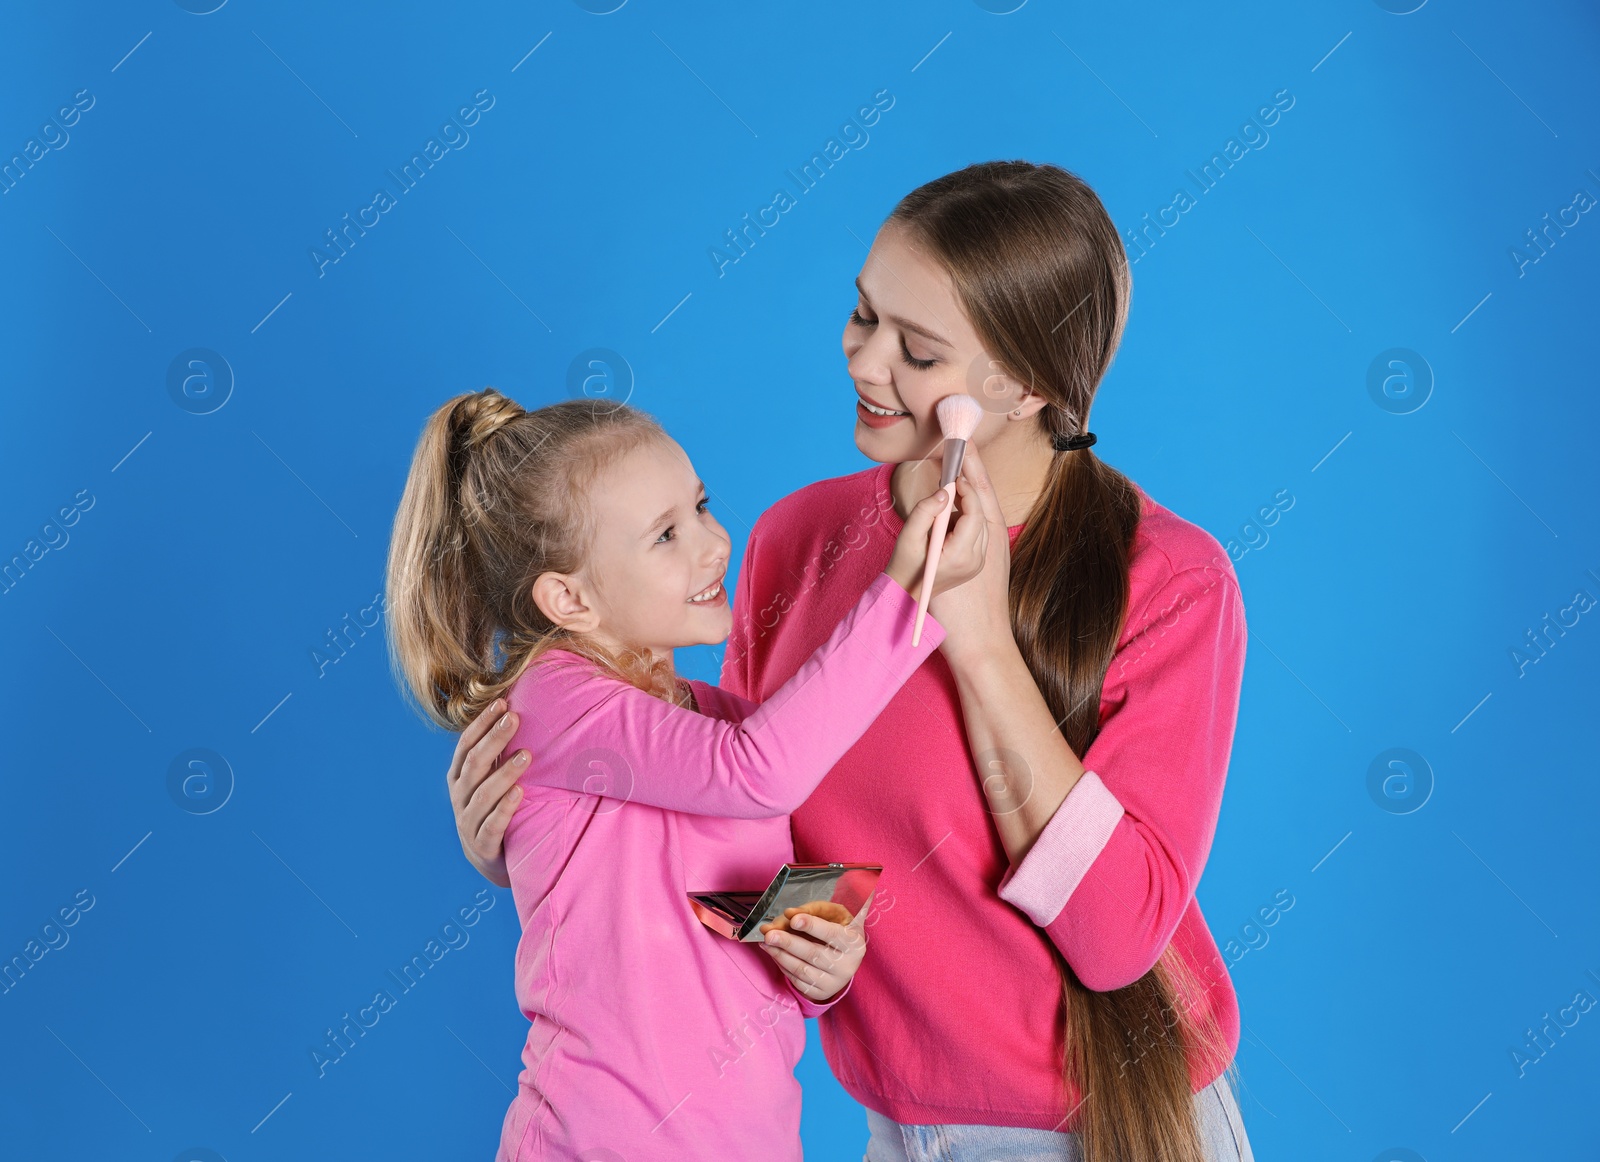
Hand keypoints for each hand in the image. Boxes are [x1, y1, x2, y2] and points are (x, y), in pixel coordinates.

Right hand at [446, 697, 526, 888]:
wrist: (491, 859)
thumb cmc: (495, 808)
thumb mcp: (491, 780)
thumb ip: (499, 755)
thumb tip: (519, 713)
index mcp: (459, 776)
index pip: (466, 745)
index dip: (482, 724)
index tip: (502, 703)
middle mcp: (459, 796)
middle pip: (475, 763)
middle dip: (494, 739)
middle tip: (515, 718)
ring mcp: (468, 821)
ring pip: (483, 793)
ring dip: (505, 772)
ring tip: (526, 755)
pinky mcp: (481, 845)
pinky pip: (492, 825)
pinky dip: (505, 808)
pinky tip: (519, 793)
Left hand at [759, 900, 869, 1003]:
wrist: (845, 957)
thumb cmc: (838, 929)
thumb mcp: (833, 914)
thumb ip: (812, 910)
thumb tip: (789, 914)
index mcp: (854, 943)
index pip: (831, 934)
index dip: (812, 926)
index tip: (793, 919)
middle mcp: (847, 966)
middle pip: (813, 954)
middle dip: (788, 943)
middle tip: (769, 934)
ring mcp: (833, 982)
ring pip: (801, 969)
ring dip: (779, 954)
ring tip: (765, 942)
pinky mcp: (819, 992)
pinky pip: (796, 979)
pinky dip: (782, 965)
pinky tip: (774, 953)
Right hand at [885, 475, 987, 600]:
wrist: (908, 591)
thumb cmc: (905, 564)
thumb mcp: (909, 535)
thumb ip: (925, 510)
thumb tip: (945, 492)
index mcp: (960, 556)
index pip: (974, 516)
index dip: (968, 493)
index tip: (956, 478)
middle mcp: (974, 561)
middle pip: (981, 519)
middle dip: (970, 498)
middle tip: (954, 482)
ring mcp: (977, 564)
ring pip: (982, 526)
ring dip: (969, 509)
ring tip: (950, 499)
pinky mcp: (976, 563)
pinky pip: (979, 535)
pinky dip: (968, 521)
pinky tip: (951, 518)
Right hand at [927, 442, 1015, 670]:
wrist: (977, 646)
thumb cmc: (948, 608)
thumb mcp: (924, 557)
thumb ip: (927, 517)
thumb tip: (941, 490)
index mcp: (975, 539)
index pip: (973, 493)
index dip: (965, 468)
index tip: (957, 444)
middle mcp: (990, 542)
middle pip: (982, 496)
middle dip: (971, 470)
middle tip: (960, 444)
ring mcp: (992, 553)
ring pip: (982, 511)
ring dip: (970, 487)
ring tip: (958, 465)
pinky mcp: (989, 562)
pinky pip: (979, 526)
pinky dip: (970, 508)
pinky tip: (958, 502)